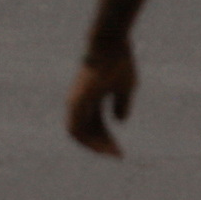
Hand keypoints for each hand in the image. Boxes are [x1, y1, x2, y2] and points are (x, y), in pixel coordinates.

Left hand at [64, 34, 134, 159]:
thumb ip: (121, 104)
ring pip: (79, 134)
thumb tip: (120, 121)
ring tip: (113, 154)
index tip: (120, 150)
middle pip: (88, 131)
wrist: (110, 44)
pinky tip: (101, 146)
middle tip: (118, 155)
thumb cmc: (119, 62)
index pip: (95, 126)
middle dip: (102, 145)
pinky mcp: (75, 101)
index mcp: (91, 99)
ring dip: (95, 146)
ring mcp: (75, 102)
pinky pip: (75, 128)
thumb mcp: (125, 87)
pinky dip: (87, 140)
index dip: (106, 139)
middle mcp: (79, 102)